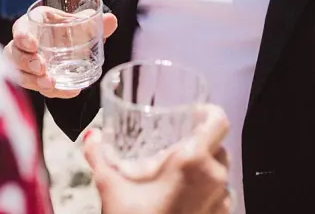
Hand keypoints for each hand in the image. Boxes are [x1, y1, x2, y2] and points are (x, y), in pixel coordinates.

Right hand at [5, 6, 117, 97]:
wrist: (74, 44)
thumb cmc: (71, 30)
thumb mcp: (81, 24)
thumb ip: (95, 23)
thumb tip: (111, 19)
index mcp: (34, 24)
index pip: (20, 29)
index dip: (22, 36)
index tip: (32, 44)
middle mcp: (25, 44)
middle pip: (14, 54)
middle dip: (26, 62)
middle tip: (41, 68)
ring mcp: (26, 64)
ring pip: (20, 73)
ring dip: (34, 80)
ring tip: (50, 84)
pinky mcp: (33, 79)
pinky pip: (37, 87)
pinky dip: (52, 91)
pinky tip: (69, 92)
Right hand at [82, 104, 231, 213]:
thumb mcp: (110, 187)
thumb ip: (99, 156)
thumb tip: (92, 137)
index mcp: (193, 161)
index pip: (218, 120)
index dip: (208, 112)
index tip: (193, 113)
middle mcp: (215, 178)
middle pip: (219, 146)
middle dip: (200, 144)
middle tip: (176, 148)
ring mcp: (222, 203)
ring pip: (220, 174)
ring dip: (204, 171)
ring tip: (177, 178)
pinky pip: (219, 198)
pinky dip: (205, 195)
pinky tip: (181, 202)